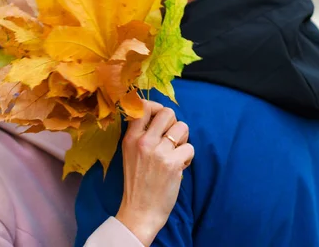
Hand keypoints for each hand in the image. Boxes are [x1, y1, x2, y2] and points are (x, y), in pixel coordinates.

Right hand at [115, 100, 193, 245]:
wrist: (140, 211)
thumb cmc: (136, 183)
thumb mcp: (129, 153)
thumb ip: (140, 134)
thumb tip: (156, 113)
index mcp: (130, 138)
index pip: (144, 107)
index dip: (156, 108)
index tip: (159, 118)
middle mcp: (144, 141)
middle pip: (168, 113)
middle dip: (174, 124)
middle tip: (171, 139)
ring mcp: (159, 152)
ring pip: (183, 127)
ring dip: (183, 140)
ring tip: (175, 154)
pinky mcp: (173, 163)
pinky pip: (190, 148)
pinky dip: (187, 158)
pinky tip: (178, 168)